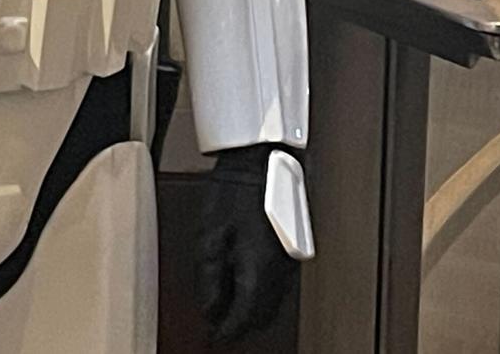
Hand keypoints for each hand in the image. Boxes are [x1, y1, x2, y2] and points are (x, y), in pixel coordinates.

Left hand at [200, 146, 303, 341]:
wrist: (262, 163)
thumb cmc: (236, 191)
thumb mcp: (208, 236)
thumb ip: (208, 277)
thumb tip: (209, 305)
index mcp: (257, 271)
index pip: (244, 318)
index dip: (226, 331)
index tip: (214, 335)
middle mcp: (279, 272)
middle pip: (261, 316)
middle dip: (240, 325)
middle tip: (219, 325)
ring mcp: (288, 263)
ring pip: (272, 303)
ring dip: (252, 310)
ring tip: (228, 307)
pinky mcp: (290, 253)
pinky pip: (278, 286)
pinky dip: (261, 294)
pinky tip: (244, 285)